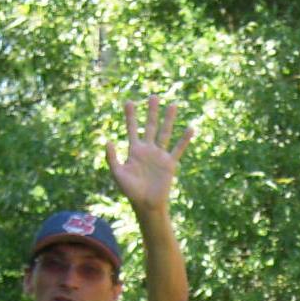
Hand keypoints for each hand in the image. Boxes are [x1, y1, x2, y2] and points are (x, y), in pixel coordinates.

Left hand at [106, 96, 192, 211]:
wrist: (147, 204)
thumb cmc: (130, 191)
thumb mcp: (117, 173)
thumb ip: (112, 158)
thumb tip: (109, 141)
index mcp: (134, 150)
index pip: (132, 128)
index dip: (131, 116)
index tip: (129, 102)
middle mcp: (148, 150)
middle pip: (150, 126)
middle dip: (151, 111)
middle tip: (153, 96)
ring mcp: (160, 156)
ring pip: (165, 133)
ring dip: (169, 119)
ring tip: (172, 105)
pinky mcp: (170, 164)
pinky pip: (178, 149)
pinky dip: (184, 140)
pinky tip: (190, 129)